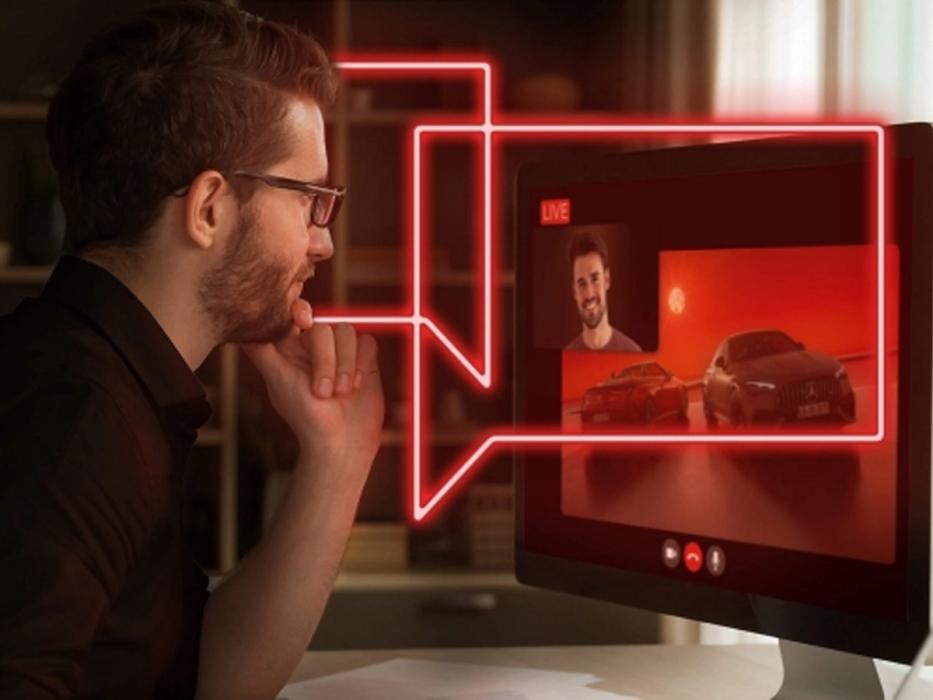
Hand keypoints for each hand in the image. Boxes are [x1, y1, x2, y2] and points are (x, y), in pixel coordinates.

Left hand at [241, 299, 383, 482]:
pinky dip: (362, 362)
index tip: (304, 323)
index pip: (293, 314)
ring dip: (346, 364)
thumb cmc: (305, 416)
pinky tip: (357, 384)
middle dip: (325, 360)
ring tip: (341, 392)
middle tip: (322, 391)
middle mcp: (316, 347)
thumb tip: (240, 330)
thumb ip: (261, 352)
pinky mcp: (364, 358)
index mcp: (292, 348)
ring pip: (347, 332)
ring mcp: (341, 352)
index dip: (299, 310)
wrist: (340, 443)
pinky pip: (367, 341)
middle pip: (324, 328)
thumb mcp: (278, 382)